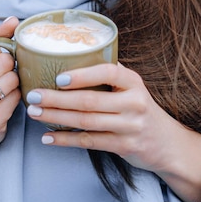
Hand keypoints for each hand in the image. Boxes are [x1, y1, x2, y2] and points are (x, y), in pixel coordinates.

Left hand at [26, 62, 200, 201]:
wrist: (167, 143)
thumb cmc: (139, 107)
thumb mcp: (131, 86)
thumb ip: (109, 73)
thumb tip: (70, 55)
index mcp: (132, 81)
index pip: (107, 72)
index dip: (82, 75)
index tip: (58, 77)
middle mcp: (134, 103)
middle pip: (89, 101)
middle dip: (57, 99)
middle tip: (33, 96)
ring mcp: (130, 127)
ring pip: (86, 122)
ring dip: (56, 118)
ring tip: (34, 113)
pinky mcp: (124, 147)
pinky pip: (89, 142)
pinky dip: (66, 140)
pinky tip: (48, 138)